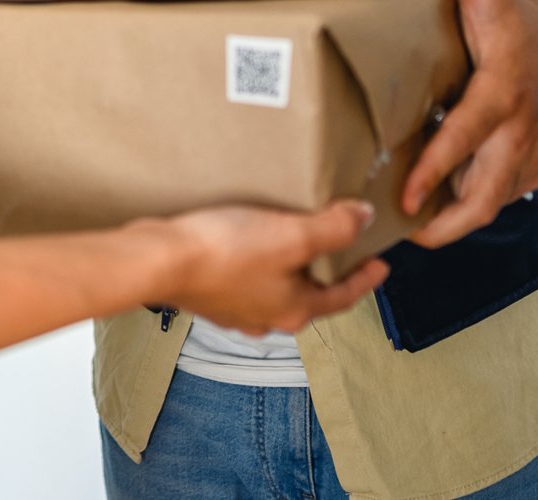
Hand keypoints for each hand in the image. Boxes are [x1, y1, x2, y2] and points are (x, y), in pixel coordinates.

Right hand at [144, 201, 388, 335]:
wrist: (158, 261)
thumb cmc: (225, 252)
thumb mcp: (292, 235)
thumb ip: (334, 228)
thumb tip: (365, 220)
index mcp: (294, 310)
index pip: (343, 297)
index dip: (365, 279)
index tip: (380, 263)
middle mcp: (266, 317)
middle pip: (308, 295)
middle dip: (323, 272)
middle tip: (336, 246)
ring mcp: (234, 310)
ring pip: (274, 289)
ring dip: (287, 269)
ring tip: (288, 240)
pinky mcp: (207, 294)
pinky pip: (242, 280)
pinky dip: (254, 265)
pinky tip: (244, 243)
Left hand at [398, 0, 537, 246]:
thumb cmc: (511, 18)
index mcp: (502, 91)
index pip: (464, 139)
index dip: (434, 172)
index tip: (405, 200)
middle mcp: (522, 130)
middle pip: (484, 196)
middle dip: (445, 225)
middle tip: (401, 233)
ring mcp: (535, 153)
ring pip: (493, 202)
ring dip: (454, 216)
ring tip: (411, 223)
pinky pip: (504, 196)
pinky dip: (474, 203)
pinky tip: (441, 202)